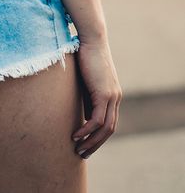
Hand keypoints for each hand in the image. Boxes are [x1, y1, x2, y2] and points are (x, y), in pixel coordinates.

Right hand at [71, 39, 121, 158]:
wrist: (91, 39)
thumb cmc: (86, 55)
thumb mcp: (87, 80)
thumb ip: (89, 96)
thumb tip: (84, 113)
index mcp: (113, 95)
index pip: (109, 122)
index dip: (98, 136)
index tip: (86, 144)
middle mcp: (116, 98)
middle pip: (109, 130)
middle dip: (96, 144)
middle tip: (83, 153)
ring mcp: (112, 96)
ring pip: (105, 128)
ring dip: (91, 141)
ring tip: (78, 149)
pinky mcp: (104, 94)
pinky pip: (97, 120)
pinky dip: (87, 130)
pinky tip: (76, 135)